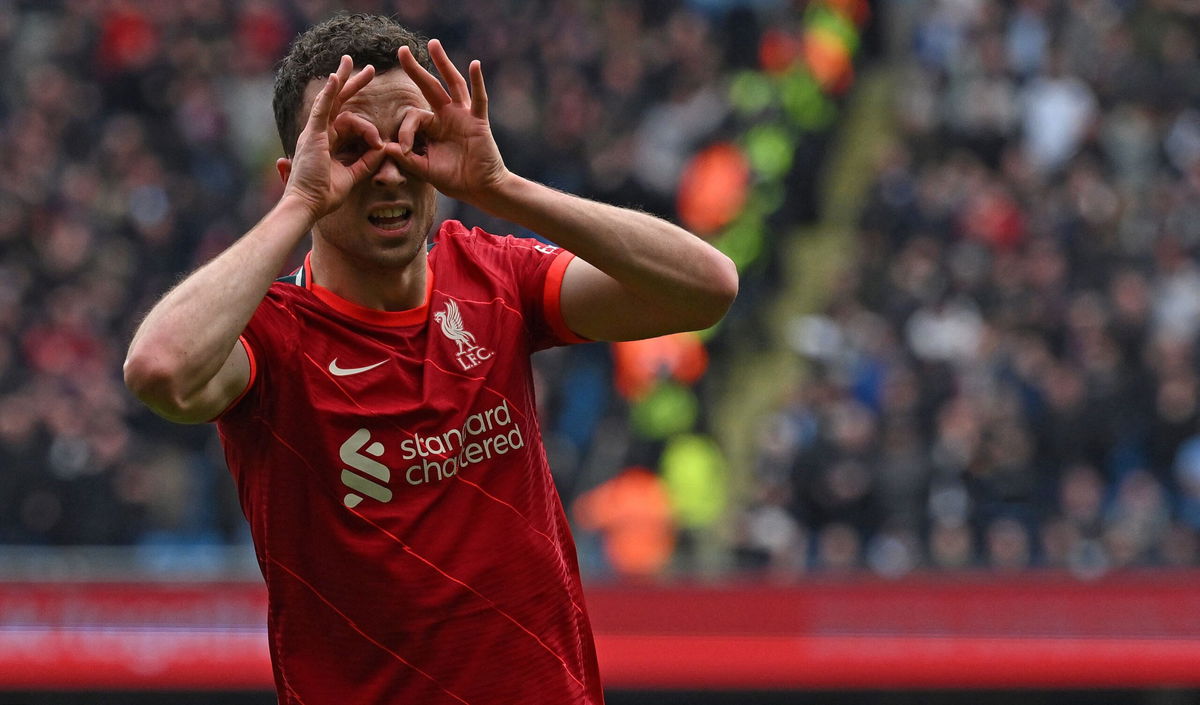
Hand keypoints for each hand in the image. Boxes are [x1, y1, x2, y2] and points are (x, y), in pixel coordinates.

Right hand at [279, 55, 386, 220]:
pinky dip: (329, 93)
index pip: (347, 121)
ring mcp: (314, 132)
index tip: (380, 142)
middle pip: (337, 102)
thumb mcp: (352, 176)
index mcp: (327, 142)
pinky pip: (322, 109)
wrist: (307, 205)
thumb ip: (367, 162)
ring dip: (343, 81)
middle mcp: (318, 133)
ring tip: (351, 61)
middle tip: (369, 69)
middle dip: (352, 84)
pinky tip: (336, 78)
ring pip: (333, 102)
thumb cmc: (325, 195)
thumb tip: (384, 149)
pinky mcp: (313, 135)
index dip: (366, 125)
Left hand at [391, 39, 508, 203]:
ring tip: (433, 44)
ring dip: (443, 64)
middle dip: (415, 69)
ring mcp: (464, 116)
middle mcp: (447, 117)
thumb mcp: (425, 169)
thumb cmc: (455, 180)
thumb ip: (406, 158)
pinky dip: (478, 81)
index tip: (404, 150)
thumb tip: (384, 146)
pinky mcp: (478, 121)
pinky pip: (479, 99)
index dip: (405, 131)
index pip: (414, 117)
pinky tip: (475, 64)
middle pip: (430, 87)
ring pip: (453, 85)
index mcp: (433, 128)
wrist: (481, 190)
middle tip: (401, 50)